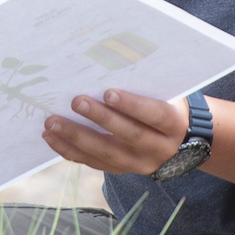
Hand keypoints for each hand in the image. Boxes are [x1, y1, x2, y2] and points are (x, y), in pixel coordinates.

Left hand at [42, 89, 189, 176]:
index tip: (108, 92)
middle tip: (76, 102)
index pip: (154, 114)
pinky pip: (95, 163)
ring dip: (77, 138)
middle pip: (129, 135)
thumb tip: (108, 65)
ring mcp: (141, 163)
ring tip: (52, 124)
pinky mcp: (124, 170)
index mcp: (174, 124)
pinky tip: (52, 138)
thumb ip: (145, 85)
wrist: (183, 140)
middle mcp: (160, 148)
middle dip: (100, 118)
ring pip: (107, 154)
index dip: (132, 105)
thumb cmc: (168, 104)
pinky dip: (72, 151)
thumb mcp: (168, 94)